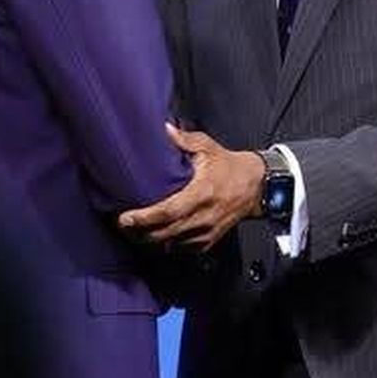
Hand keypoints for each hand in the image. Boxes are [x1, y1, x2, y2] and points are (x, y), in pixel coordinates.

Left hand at [118, 124, 264, 250]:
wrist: (256, 186)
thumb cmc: (230, 166)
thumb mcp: (208, 147)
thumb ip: (184, 139)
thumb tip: (164, 129)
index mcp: (201, 193)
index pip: (168, 212)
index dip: (144, 218)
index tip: (125, 217)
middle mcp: (203, 216)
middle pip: (164, 233)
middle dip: (139, 232)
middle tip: (120, 225)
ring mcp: (206, 232)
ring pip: (171, 244)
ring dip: (149, 241)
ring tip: (132, 231)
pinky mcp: (209, 240)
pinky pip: (182, 249)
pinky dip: (166, 245)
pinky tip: (154, 237)